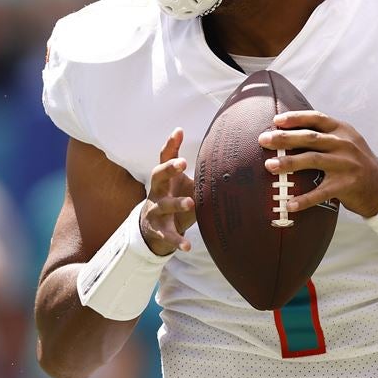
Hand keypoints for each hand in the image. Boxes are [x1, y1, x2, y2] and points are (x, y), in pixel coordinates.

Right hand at [141, 128, 195, 255]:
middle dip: (168, 169)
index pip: (164, 157)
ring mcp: (155, 210)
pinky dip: (177, 241)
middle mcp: (157, 191)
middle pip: (157, 175)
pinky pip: (168, 235)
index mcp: (164, 178)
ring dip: (177, 204)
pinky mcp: (158, 230)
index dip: (171, 144)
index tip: (179, 131)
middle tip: (182, 164)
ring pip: (164, 205)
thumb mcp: (183, 184)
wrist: (154, 229)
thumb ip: (197, 172)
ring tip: (191, 204)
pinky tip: (187, 246)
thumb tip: (224, 155)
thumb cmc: (174, 199)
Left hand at [258, 110, 377, 217]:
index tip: (276, 120)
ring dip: (288, 163)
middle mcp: (345, 145)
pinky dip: (303, 199)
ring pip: (312, 160)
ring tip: (269, 166)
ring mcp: (346, 165)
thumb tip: (288, 131)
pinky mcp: (346, 186)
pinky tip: (288, 204)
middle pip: (310, 138)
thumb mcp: (346, 142)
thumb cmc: (354, 162)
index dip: (295, 118)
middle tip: (263, 140)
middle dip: (284, 138)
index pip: (317, 119)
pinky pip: (320, 193)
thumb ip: (324, 135)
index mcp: (343, 130)